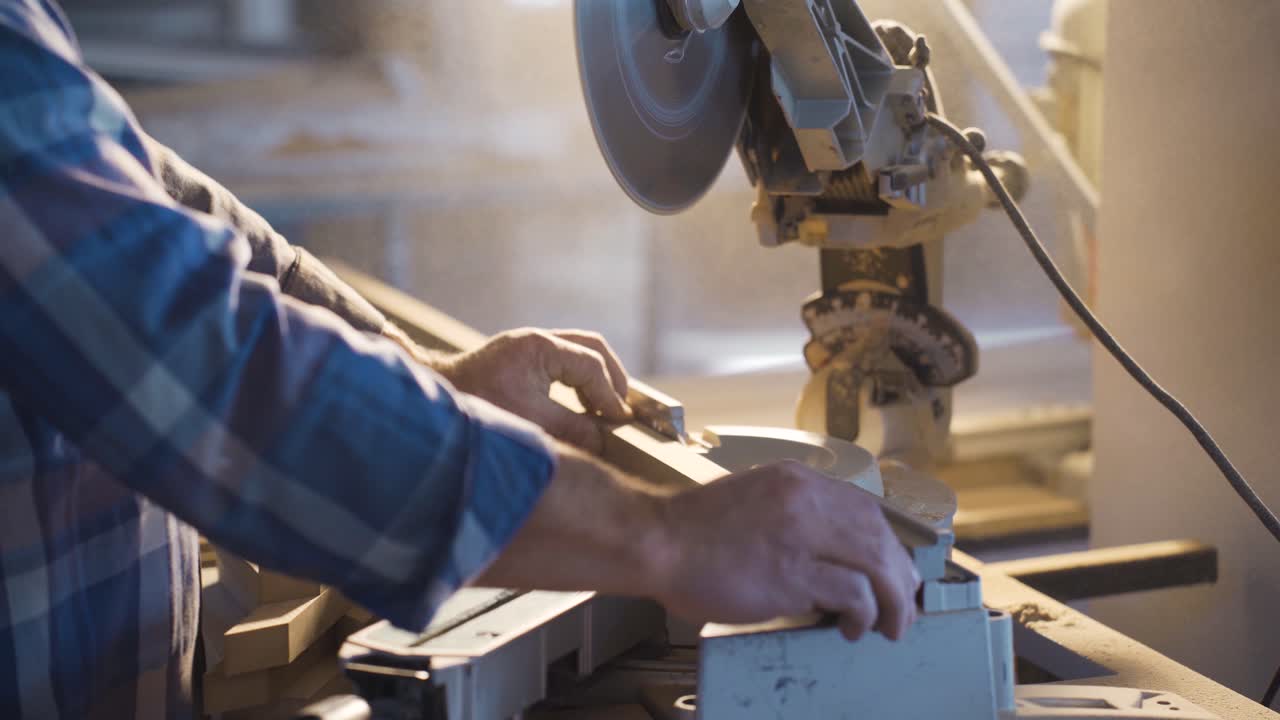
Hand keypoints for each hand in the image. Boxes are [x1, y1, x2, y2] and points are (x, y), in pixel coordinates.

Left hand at [433, 329, 631, 452]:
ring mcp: (526, 348)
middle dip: (612, 378)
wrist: (433, 402)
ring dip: (596, 380)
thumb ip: (573, 428)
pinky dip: (578, 382)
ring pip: (578, 352)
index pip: (591, 364)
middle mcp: (535, 340)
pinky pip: (562, 363)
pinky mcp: (519, 361)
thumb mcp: (531, 421)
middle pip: (592, 347)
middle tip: (622, 409)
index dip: (611, 395)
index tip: (621, 422)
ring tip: (605, 410)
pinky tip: (580, 408)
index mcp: (539, 347)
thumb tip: (602, 439)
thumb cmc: (477, 407)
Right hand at [654, 460, 920, 640]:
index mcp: (796, 480)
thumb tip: (826, 553)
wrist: (655, 541)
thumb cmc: (693, 531)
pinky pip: (853, 592)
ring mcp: (800, 535)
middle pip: (879, 536)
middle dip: (899, 575)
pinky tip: (852, 627)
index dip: (888, 543)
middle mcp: (805, 500)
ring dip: (892, 599)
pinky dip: (863, 613)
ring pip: (877, 563)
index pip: (866, 508)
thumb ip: (791, 515)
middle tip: (904, 604)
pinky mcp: (792, 573)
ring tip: (891, 625)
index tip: (894, 569)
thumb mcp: (752, 500)